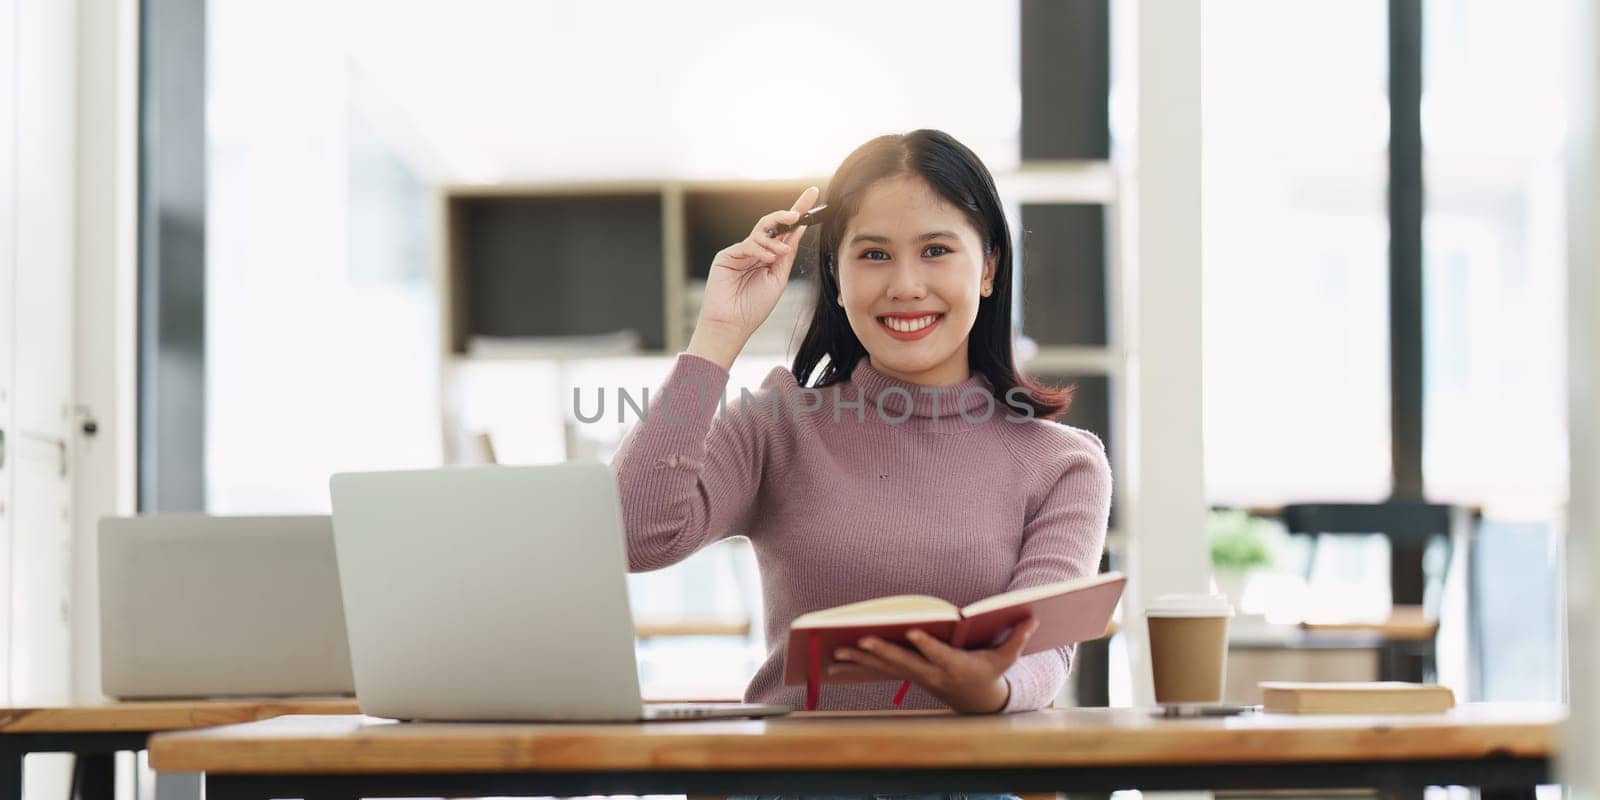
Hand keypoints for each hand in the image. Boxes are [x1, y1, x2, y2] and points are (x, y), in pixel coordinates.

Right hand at [695, 186, 819, 338]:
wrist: (733, 324)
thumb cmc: (754, 306)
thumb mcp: (778, 278)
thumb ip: (786, 254)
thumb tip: (798, 231)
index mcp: (771, 256)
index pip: (787, 230)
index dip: (799, 212)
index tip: (813, 194)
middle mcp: (757, 250)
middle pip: (773, 223)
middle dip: (787, 214)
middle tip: (797, 214)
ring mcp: (742, 251)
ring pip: (761, 231)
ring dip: (774, 239)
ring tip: (780, 253)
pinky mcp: (727, 255)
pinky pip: (748, 244)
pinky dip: (760, 249)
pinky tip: (766, 259)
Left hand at [829, 617, 1040, 713]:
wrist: (976, 703)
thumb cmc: (990, 673)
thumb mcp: (1007, 659)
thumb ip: (1017, 639)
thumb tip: (1033, 617)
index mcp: (954, 666)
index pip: (938, 655)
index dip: (925, 644)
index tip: (912, 631)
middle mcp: (931, 674)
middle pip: (903, 662)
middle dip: (881, 651)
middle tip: (859, 640)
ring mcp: (916, 676)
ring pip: (885, 668)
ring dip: (861, 660)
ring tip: (837, 651)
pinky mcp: (906, 675)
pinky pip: (879, 670)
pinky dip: (859, 664)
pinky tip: (837, 659)